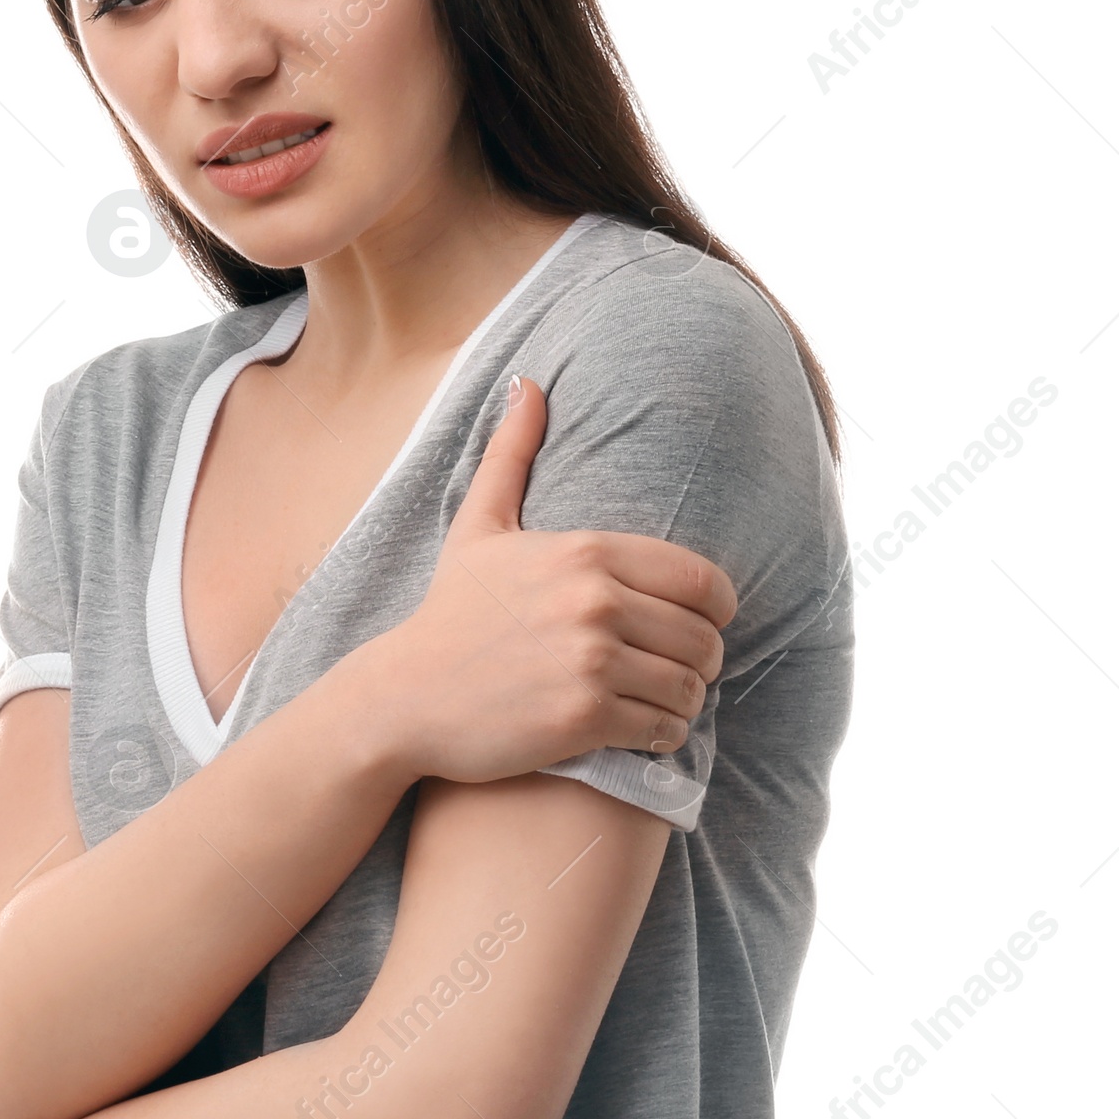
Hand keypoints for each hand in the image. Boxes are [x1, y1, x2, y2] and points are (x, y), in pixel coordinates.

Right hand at [367, 376, 735, 785]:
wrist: (402, 696)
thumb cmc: (449, 613)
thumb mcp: (478, 526)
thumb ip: (511, 454)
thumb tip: (528, 383)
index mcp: (585, 551)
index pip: (703, 579)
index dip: (716, 607)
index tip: (696, 624)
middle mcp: (595, 600)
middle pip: (705, 637)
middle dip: (700, 659)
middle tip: (675, 669)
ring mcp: (591, 660)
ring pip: (690, 685)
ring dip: (685, 700)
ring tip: (659, 700)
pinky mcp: (583, 717)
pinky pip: (664, 728)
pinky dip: (664, 735)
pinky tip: (640, 730)